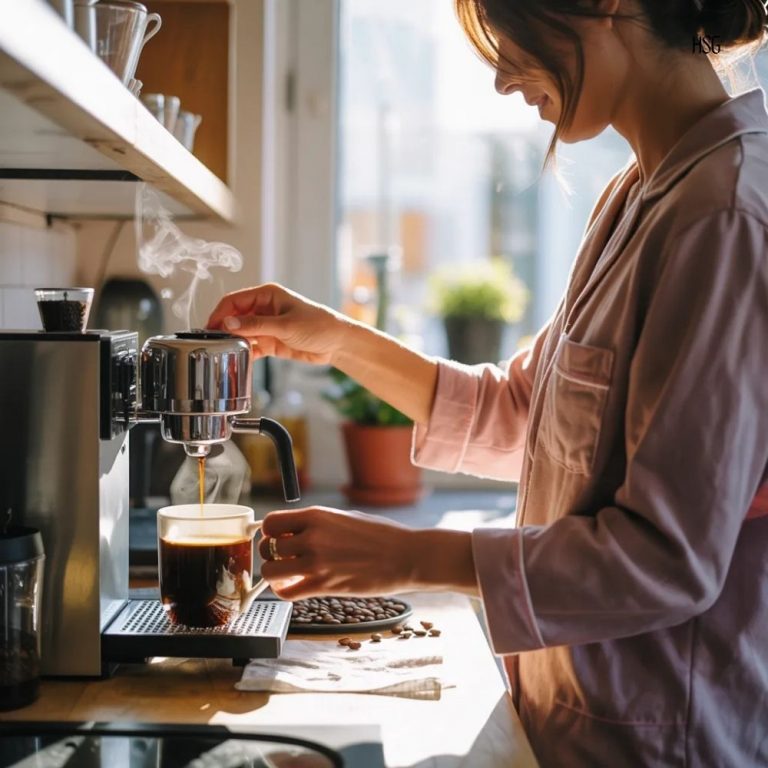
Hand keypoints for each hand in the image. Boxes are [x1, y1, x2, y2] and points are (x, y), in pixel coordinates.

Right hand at [207, 283, 351, 364]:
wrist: (337, 343)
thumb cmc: (318, 325)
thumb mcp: (285, 325)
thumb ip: (256, 325)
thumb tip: (229, 323)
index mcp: (267, 295)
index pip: (234, 300)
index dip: (220, 313)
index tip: (209, 328)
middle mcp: (264, 309)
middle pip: (235, 317)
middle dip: (224, 329)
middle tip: (213, 343)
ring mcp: (267, 326)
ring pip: (241, 333)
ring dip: (233, 342)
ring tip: (223, 353)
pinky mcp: (271, 342)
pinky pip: (252, 347)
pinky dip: (244, 353)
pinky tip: (238, 360)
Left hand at [257, 506, 419, 599]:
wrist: (404, 556)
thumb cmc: (381, 535)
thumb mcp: (345, 517)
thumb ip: (317, 524)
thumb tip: (295, 531)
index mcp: (317, 515)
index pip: (271, 522)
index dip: (270, 532)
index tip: (277, 538)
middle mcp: (312, 537)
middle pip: (267, 548)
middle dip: (271, 554)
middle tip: (283, 558)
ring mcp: (316, 562)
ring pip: (270, 572)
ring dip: (275, 574)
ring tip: (289, 574)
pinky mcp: (323, 586)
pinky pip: (287, 592)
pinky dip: (285, 591)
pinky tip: (296, 587)